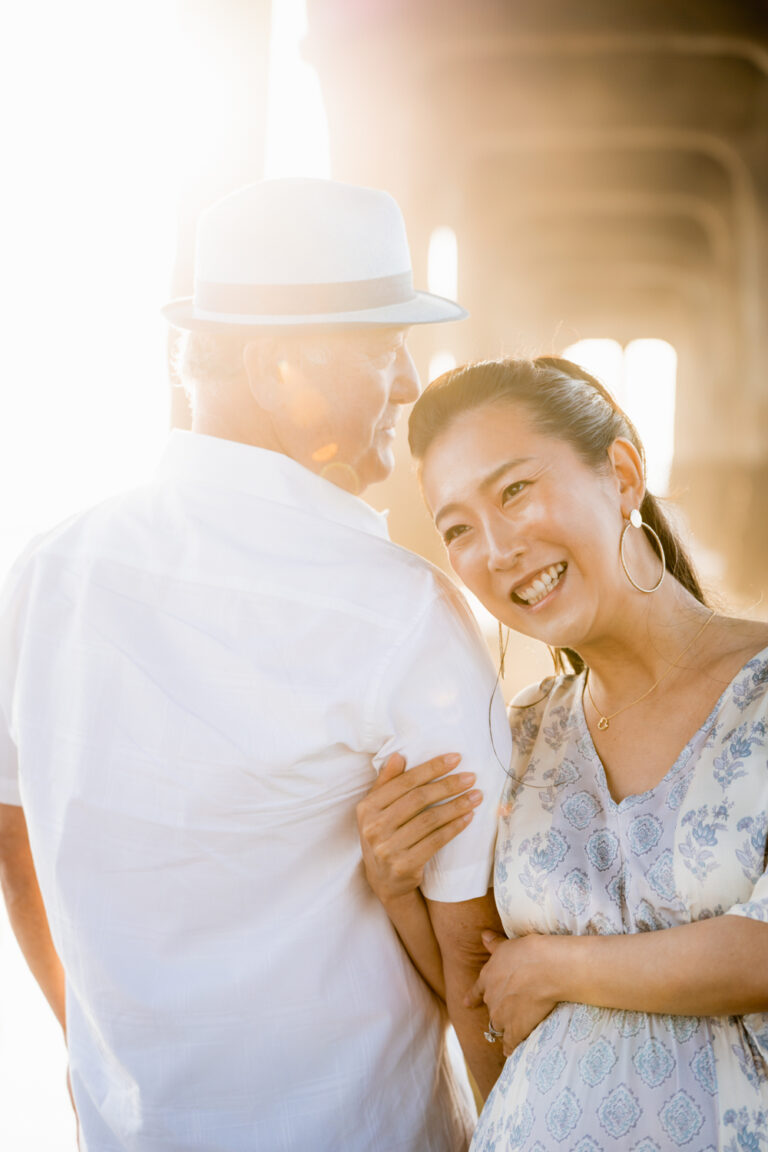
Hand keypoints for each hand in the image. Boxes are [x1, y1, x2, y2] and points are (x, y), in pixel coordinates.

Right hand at [356, 752, 482, 903]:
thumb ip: (387, 783)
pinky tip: (468, 818)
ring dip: (457, 806)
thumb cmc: (385, 836)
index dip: (431, 769)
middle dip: (448, 785)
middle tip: (471, 777)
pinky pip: (435, 841)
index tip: (456, 759)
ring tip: (476, 796)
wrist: (385, 882)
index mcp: (366, 808)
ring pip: (429, 820)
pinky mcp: (404, 866)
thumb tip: (398, 756)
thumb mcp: (378, 810)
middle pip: (418, 799)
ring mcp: (387, 848)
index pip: (404, 782)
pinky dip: (454, 828)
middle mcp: (373, 827)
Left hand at [465, 931, 560, 1055]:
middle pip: (491, 1009)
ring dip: (504, 1029)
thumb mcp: (507, 945)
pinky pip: (509, 1043)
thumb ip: (494, 944)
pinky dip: (510, 1047)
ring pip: (498, 1027)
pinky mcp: (515, 1029)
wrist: (544, 969)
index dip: (472, 997)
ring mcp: (502, 1016)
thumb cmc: (527, 952)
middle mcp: (491, 999)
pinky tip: (511, 1052)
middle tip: (509, 1012)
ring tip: (511, 1032)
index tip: (466, 1003)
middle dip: (498, 1011)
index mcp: (488, 978)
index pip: (477, 990)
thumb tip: (483, 935)